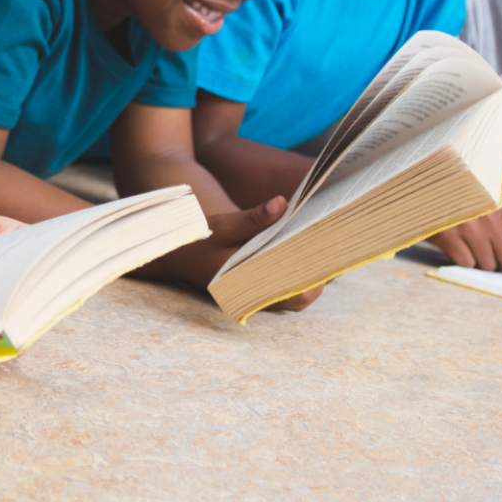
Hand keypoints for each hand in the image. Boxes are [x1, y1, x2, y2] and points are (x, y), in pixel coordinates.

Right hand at [144, 197, 325, 309]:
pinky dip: (294, 269)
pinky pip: (283, 285)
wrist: (176, 253)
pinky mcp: (254, 286)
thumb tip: (283, 204)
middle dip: (316, 276)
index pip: (296, 296)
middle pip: (301, 298)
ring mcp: (255, 294)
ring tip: (316, 244)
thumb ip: (254, 218)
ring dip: (305, 272)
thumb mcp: (224, 225)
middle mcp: (254, 296)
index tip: (324, 255)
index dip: (315, 279)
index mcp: (247, 287)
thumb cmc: (200, 239)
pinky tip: (300, 246)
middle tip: (326, 246)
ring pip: (293, 293)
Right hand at [431, 204, 501, 282]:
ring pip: (490, 265)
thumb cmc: (472, 199)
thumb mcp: (497, 203)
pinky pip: (467, 263)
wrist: (432, 188)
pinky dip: (465, 257)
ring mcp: (468, 228)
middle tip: (496, 245)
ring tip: (476, 239)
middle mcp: (489, 218)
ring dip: (485, 258)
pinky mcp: (448, 236)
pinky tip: (460, 240)